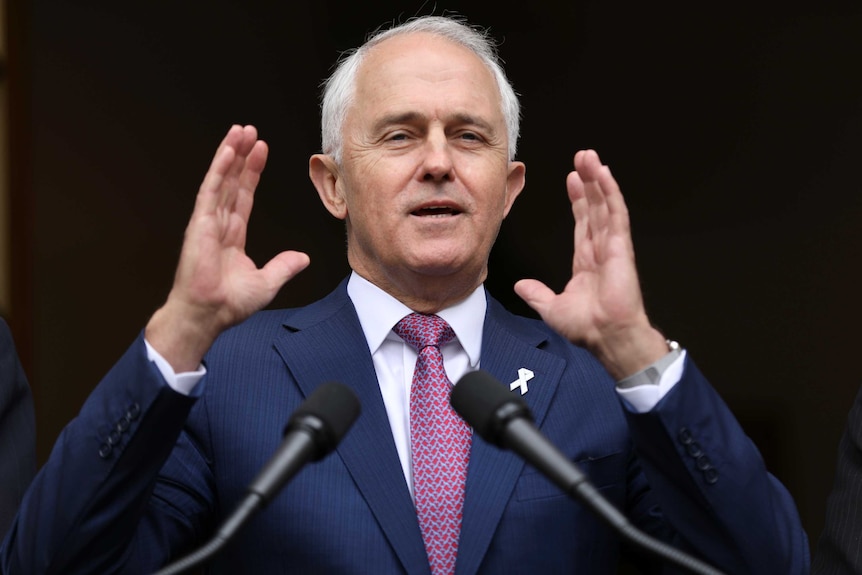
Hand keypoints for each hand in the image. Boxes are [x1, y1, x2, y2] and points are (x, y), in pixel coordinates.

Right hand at [146, 125, 309, 370]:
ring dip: (231, 153)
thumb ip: (283, 266)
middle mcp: (219, 224)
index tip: (261, 152)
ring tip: (240, 130)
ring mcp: (208, 221)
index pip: (244, 196)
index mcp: (232, 235)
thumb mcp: (267, 283)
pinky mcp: (200, 223)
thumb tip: (303, 258)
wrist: (208, 314)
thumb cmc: (229, 304)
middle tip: (250, 131)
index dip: (252, 173)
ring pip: (221, 179)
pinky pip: (211, 190)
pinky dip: (219, 169)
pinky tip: (228, 151)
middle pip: (233, 182)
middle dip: (242, 156)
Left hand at [514, 150, 666, 379]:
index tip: (572, 180)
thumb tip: (521, 286)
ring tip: (590, 157)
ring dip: (598, 179)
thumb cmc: (588, 328)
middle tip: (582, 157)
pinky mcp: (620, 246)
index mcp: (587, 261)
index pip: (583, 222)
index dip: (578, 200)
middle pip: (594, 207)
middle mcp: (600, 249)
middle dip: (588, 182)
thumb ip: (537, 294)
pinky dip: (611, 193)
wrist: (606, 336)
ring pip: (604, 205)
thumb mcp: (551, 308)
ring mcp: (612, 245)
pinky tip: (604, 174)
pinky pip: (615, 214)